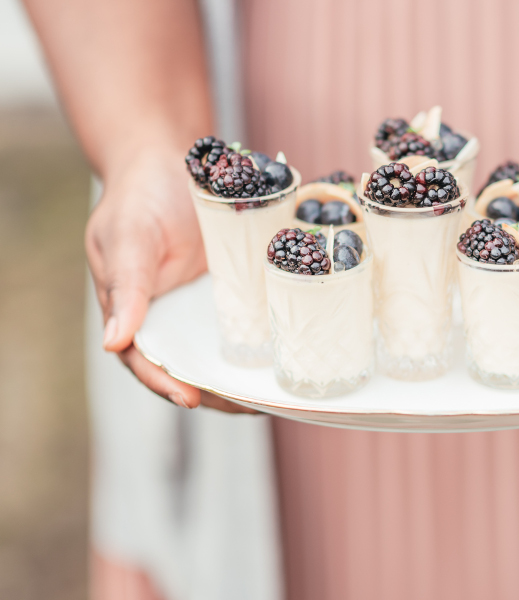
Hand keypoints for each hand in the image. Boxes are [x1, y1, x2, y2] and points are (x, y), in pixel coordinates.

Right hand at [86, 145, 254, 412]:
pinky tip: (288, 354)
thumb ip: (125, 287)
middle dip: (217, 393)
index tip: (191, 400)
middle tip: (249, 406)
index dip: (166, 384)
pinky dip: (263, 342)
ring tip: (274, 395)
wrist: (170, 165)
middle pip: (190, 369)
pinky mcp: (232, 294)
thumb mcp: (127, 237)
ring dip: (244, 377)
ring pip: (221, 354)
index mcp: (132, 314)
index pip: (146, 362)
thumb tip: (115, 344)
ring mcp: (201, 309)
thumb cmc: (138, 199)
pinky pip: (247, 323)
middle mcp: (168, 319)